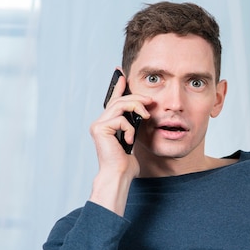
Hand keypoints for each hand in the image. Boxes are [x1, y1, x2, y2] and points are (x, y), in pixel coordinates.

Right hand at [88, 72, 151, 214]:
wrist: (119, 175)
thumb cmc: (126, 162)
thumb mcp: (133, 139)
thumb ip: (133, 126)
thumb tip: (143, 113)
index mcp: (108, 124)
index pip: (114, 100)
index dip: (119, 87)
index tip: (122, 74)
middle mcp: (100, 122)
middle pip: (119, 100)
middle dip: (137, 97)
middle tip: (151, 101)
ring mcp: (98, 125)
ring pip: (120, 105)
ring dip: (137, 108)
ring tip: (147, 117)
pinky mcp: (99, 129)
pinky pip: (121, 119)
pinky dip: (130, 129)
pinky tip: (130, 140)